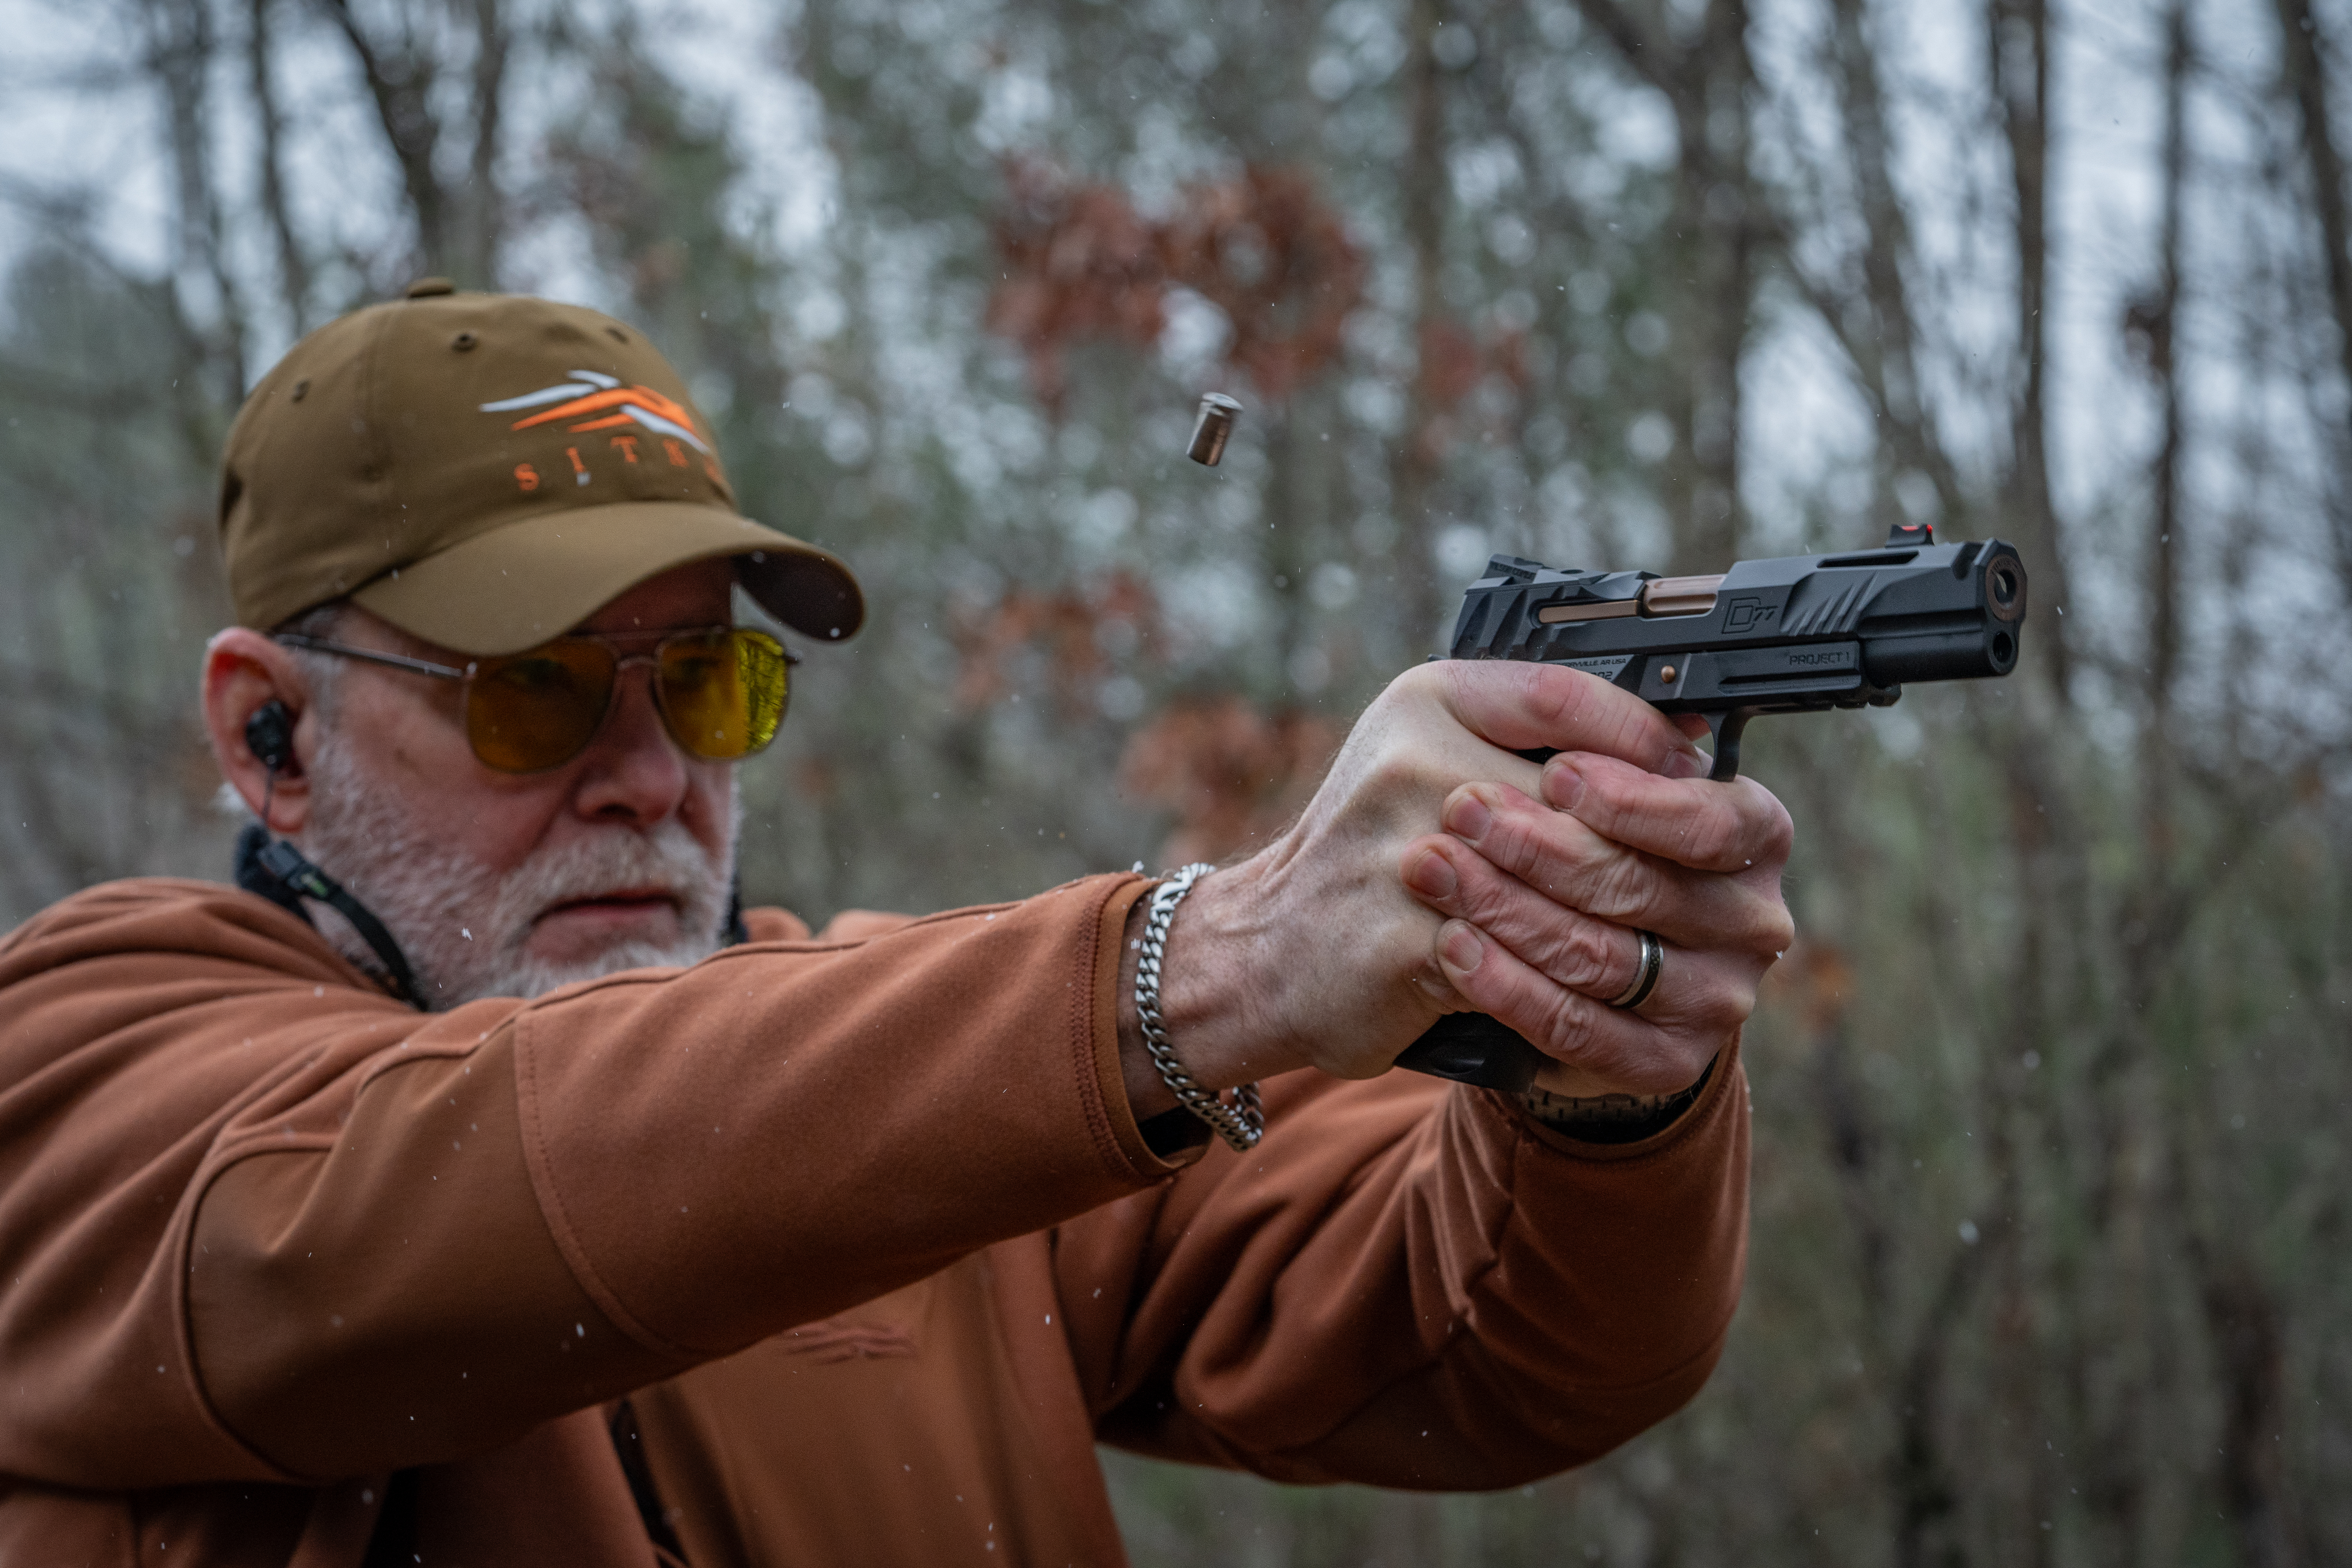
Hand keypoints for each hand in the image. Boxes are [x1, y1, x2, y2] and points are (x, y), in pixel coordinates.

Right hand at [1120, 659, 1725, 1109]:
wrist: (1265, 950)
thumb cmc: (1375, 850)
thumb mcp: (1439, 754)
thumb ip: (1544, 733)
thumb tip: (1691, 734)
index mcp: (1430, 698)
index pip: (1567, 696)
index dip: (1646, 738)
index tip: (1694, 771)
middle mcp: (1412, 760)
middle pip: (1589, 804)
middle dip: (1648, 854)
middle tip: (1694, 887)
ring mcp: (1406, 850)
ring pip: (1573, 890)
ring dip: (1623, 926)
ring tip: (1656, 947)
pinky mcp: (1406, 939)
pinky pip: (1531, 962)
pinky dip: (1571, 983)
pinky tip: (1600, 993)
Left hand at [1397, 751, 1793, 1097]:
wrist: (1572, 947)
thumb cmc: (1581, 835)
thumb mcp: (1593, 767)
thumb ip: (1601, 729)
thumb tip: (1627, 708)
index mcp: (1756, 833)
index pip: (1710, 818)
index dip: (1629, 798)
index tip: (1556, 770)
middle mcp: (1751, 921)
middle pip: (1642, 886)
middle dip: (1541, 846)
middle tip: (1460, 810)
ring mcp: (1716, 999)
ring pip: (1603, 958)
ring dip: (1508, 910)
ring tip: (1434, 870)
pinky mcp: (1666, 1061)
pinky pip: (1579, 1029)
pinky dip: (1508, 987)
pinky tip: (1452, 947)